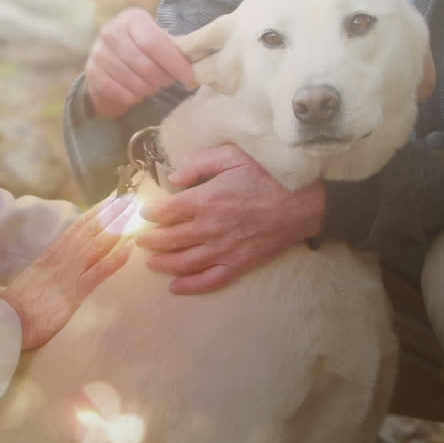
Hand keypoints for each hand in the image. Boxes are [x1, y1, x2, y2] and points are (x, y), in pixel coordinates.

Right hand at [0, 196, 134, 349]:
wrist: (7, 321)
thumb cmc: (17, 306)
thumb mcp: (32, 279)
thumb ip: (46, 269)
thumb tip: (55, 263)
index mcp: (49, 255)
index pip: (75, 228)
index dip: (93, 213)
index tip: (109, 201)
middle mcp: (60, 258)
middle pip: (88, 230)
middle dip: (108, 213)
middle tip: (127, 197)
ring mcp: (68, 273)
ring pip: (95, 244)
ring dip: (115, 227)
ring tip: (131, 212)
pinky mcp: (73, 292)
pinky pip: (98, 272)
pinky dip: (115, 258)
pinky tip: (129, 248)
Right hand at [84, 7, 197, 119]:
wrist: (111, 55)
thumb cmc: (144, 47)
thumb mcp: (159, 39)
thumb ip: (176, 46)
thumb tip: (201, 56)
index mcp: (132, 18)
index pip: (154, 43)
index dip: (174, 63)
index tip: (189, 78)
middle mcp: (111, 31)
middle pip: (145, 65)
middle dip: (162, 79)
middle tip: (168, 82)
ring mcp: (98, 52)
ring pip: (132, 81)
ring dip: (148, 89)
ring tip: (153, 86)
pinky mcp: (91, 72)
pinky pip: (116, 91)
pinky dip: (132, 97)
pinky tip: (138, 94)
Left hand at [134, 144, 324, 294]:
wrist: (302, 204)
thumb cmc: (267, 176)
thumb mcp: (232, 156)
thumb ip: (199, 163)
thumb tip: (174, 178)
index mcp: (206, 200)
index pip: (167, 211)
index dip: (151, 213)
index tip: (144, 213)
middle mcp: (210, 228)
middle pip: (171, 239)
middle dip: (151, 240)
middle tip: (141, 240)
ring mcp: (224, 249)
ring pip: (184, 262)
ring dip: (164, 264)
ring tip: (151, 262)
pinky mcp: (239, 264)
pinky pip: (210, 280)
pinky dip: (191, 286)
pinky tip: (176, 287)